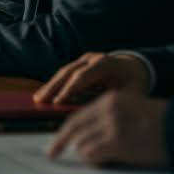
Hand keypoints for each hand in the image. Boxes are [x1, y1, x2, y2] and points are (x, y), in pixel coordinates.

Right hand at [33, 51, 149, 104]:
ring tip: (38, 98)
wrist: (136, 68)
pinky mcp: (80, 64)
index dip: (68, 90)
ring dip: (50, 85)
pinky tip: (46, 94)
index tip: (56, 103)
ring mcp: (85, 59)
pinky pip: (65, 74)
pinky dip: (55, 84)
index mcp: (106, 64)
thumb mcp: (129, 95)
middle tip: (40, 100)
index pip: (82, 76)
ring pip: (63, 72)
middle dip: (53, 87)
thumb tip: (94, 114)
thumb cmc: (134, 84)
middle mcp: (93, 58)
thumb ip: (112, 102)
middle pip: (68, 72)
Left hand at [47, 92, 169, 167]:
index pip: (77, 116)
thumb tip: (82, 136)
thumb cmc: (159, 124)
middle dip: (60, 143)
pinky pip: (93, 155)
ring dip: (86, 155)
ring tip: (100, 157)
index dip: (64, 131)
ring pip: (82, 144)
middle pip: (73, 129)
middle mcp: (107, 110)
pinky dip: (94, 161)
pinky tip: (103, 161)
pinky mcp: (117, 142)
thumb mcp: (131, 110)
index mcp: (109, 100)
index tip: (55, 141)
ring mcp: (111, 126)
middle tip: (52, 153)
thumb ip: (107, 118)